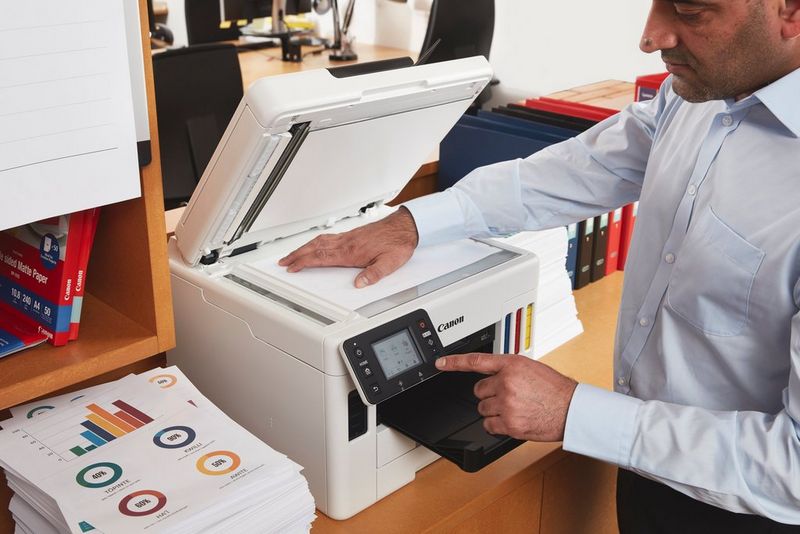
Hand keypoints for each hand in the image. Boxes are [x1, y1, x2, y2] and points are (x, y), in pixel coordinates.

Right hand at [278, 207, 418, 287]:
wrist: (406, 227)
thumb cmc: (398, 244)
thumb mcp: (389, 263)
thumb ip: (374, 274)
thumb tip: (359, 284)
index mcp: (351, 252)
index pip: (321, 257)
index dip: (304, 262)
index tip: (292, 267)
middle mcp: (347, 243)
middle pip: (315, 248)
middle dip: (297, 255)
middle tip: (283, 261)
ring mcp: (348, 237)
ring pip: (320, 241)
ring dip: (304, 248)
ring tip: (293, 254)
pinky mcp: (352, 234)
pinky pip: (328, 238)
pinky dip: (316, 242)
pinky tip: (314, 244)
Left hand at [435, 353, 577, 441]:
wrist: (571, 409)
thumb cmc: (554, 389)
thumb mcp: (530, 368)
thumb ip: (508, 369)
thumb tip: (492, 375)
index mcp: (511, 365)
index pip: (476, 361)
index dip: (454, 362)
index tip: (440, 363)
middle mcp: (506, 382)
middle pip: (479, 391)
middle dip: (490, 394)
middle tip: (508, 397)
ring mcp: (507, 404)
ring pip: (483, 409)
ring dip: (494, 410)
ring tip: (514, 408)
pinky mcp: (510, 424)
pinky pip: (489, 426)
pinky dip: (497, 426)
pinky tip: (513, 420)